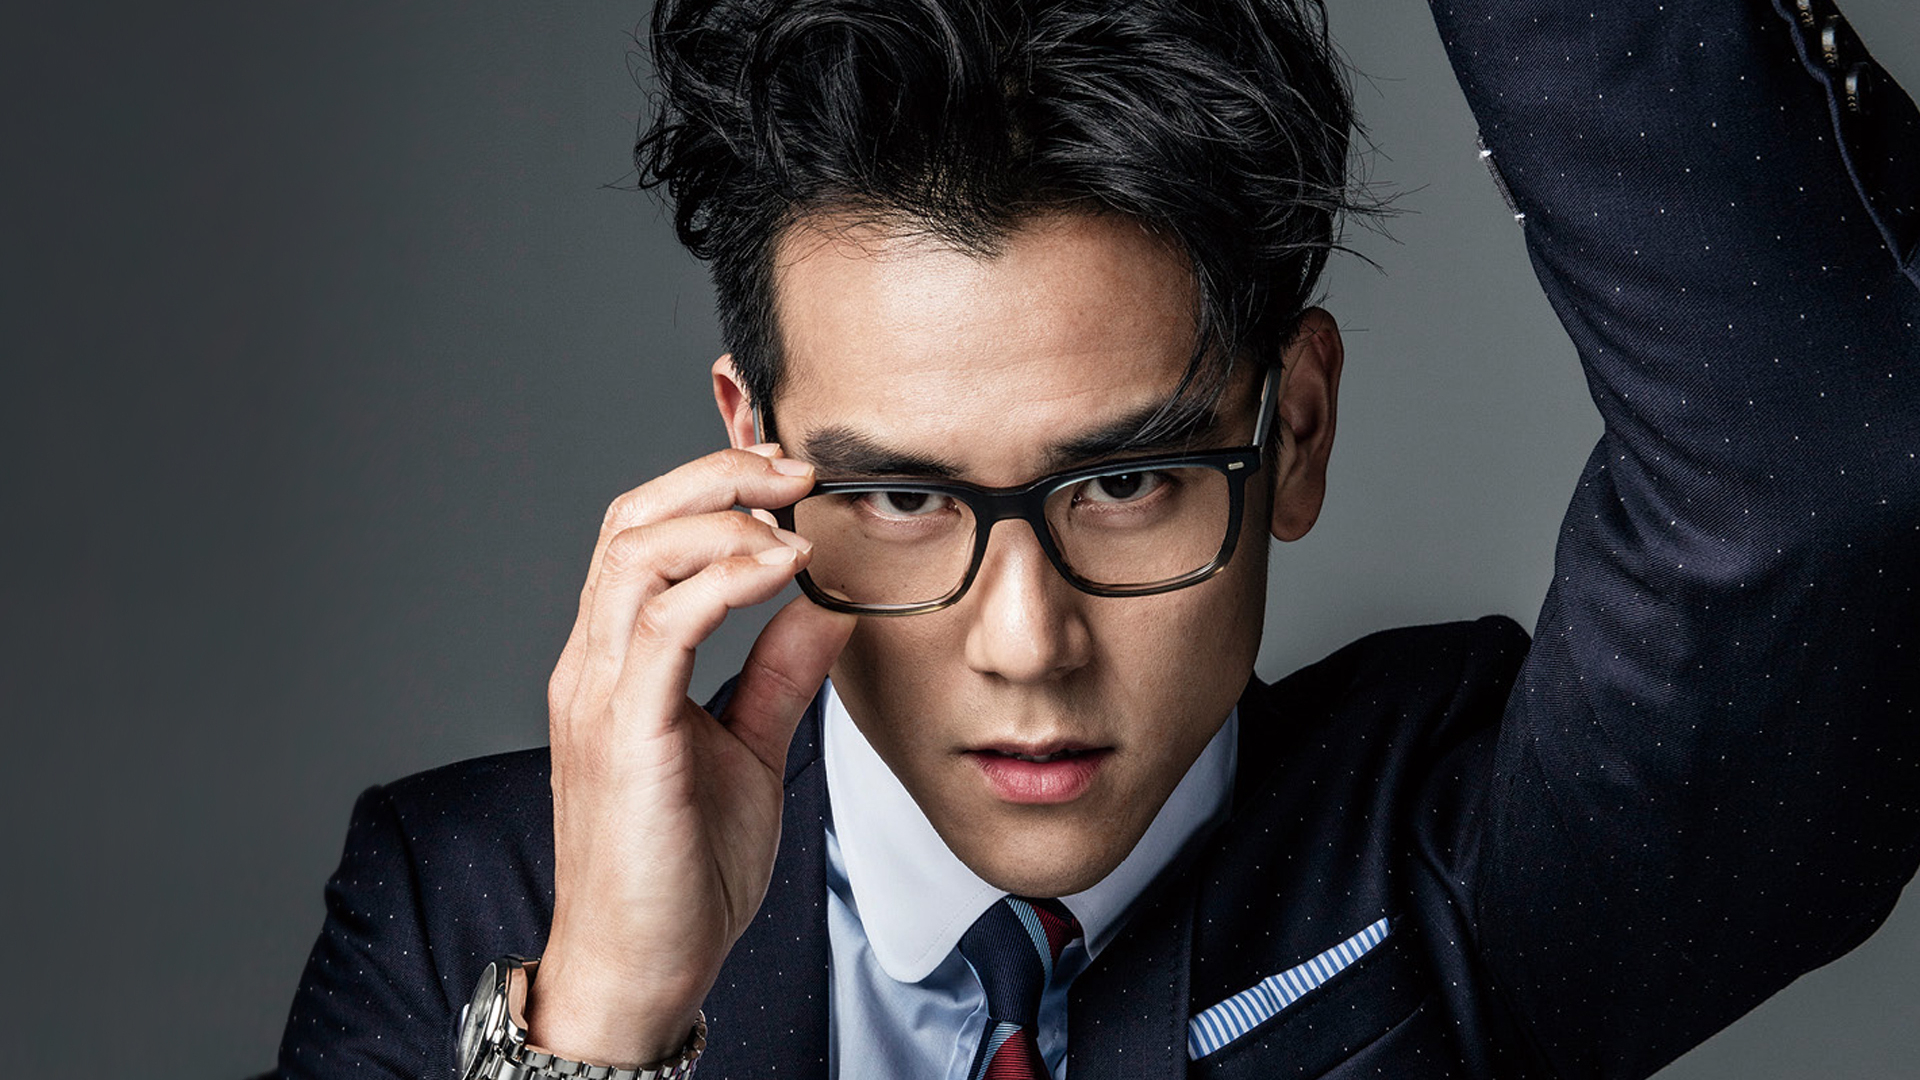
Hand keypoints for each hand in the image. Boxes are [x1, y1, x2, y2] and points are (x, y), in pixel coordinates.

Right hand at [527, 444, 854, 1066]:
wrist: (642, 969)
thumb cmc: (683, 871)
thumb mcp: (750, 752)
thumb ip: (777, 675)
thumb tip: (827, 605)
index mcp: (615, 664)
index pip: (641, 534)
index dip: (710, 486)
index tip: (789, 476)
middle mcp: (592, 666)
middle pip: (630, 520)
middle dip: (716, 477)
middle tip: (797, 471)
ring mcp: (599, 697)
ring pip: (637, 555)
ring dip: (725, 521)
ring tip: (794, 526)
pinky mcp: (625, 736)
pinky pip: (664, 626)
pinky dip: (725, 581)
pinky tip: (782, 572)